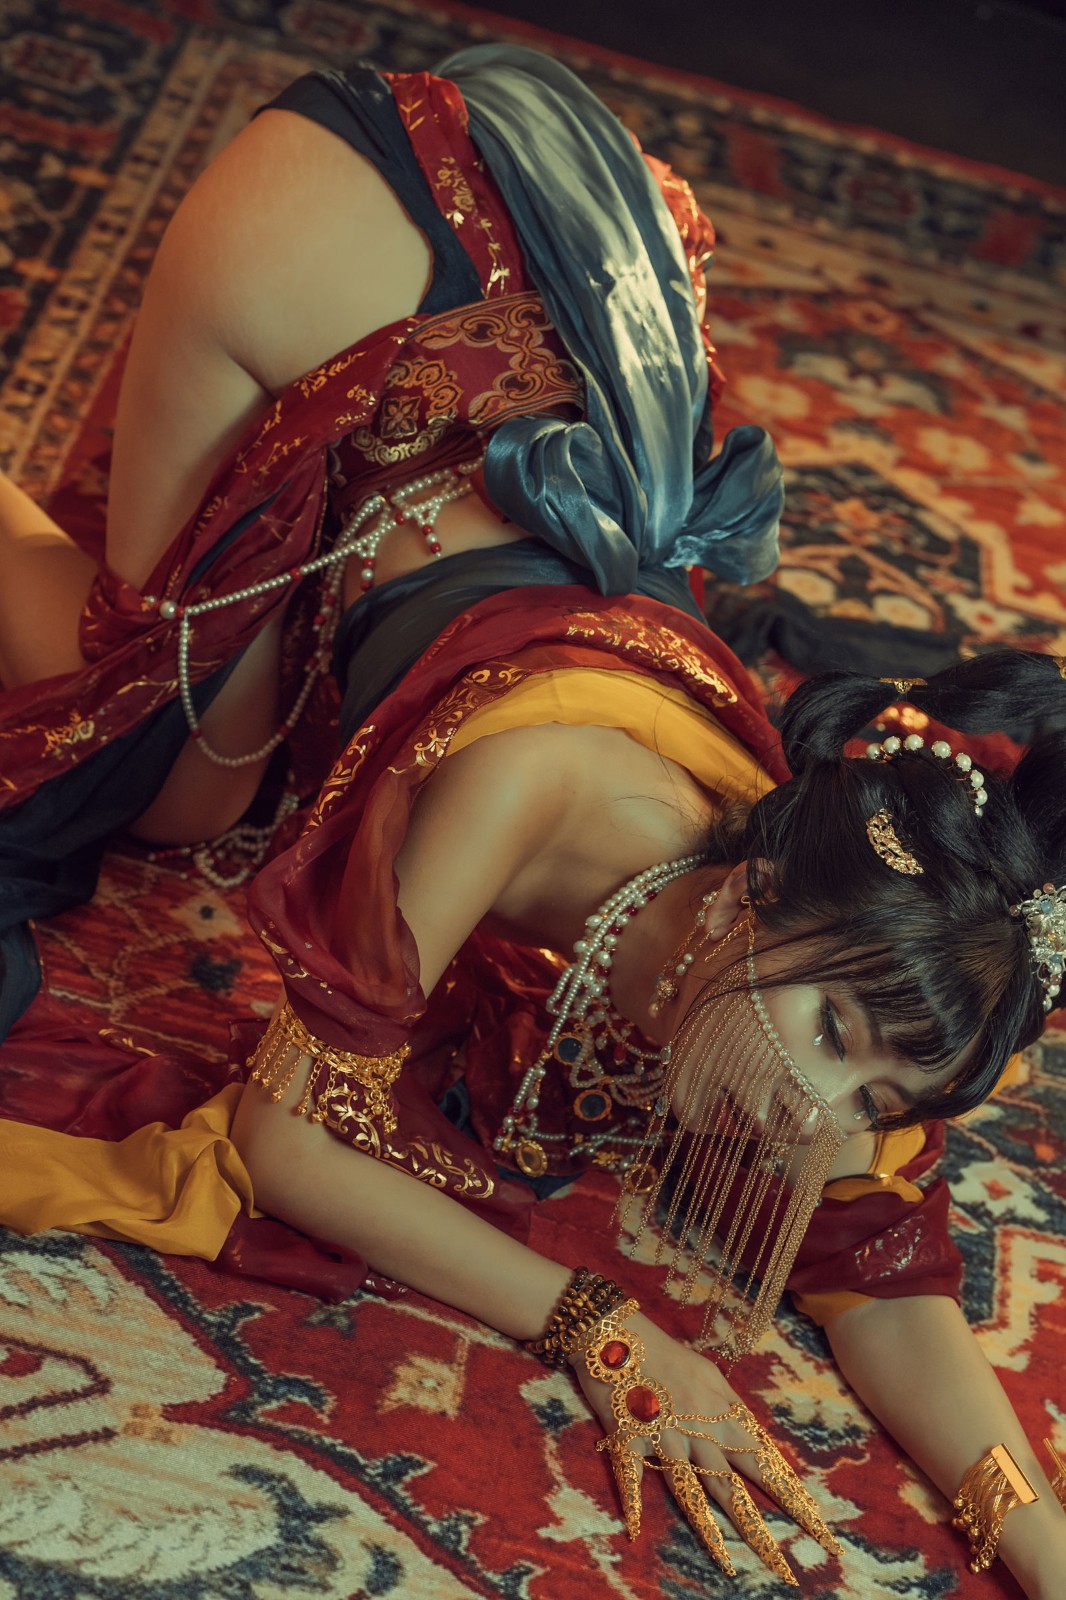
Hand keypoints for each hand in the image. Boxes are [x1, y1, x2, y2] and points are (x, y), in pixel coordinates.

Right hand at [570, 1303, 840, 1585]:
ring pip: (691, 1492)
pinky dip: (631, 1502)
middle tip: (788, 1568)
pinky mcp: (629, 1439)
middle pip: (734, 1488)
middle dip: (761, 1530)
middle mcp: (699, 1431)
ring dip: (710, 1532)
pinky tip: (633, 1532)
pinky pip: (632, 1476)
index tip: (820, 1529)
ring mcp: (664, 1437)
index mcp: (723, 1415)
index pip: (766, 1463)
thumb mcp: (710, 1376)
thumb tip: (754, 1442)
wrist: (616, 1332)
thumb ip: (731, 1411)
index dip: (793, 1498)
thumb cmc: (667, 1353)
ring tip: (728, 1567)